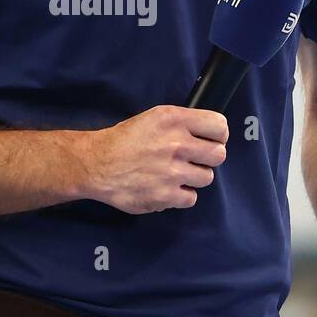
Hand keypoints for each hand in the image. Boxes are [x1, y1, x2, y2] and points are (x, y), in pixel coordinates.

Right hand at [81, 104, 227, 213]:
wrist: (97, 164)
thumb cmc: (124, 140)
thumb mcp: (154, 118)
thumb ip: (182, 123)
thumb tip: (208, 134)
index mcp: (174, 120)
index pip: (219, 126)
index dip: (218, 135)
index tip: (211, 141)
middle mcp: (176, 144)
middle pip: (218, 155)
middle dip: (208, 158)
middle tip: (194, 160)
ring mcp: (172, 172)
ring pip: (206, 178)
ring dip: (193, 178)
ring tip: (175, 174)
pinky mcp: (166, 195)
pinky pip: (191, 198)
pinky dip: (181, 196)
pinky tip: (167, 187)